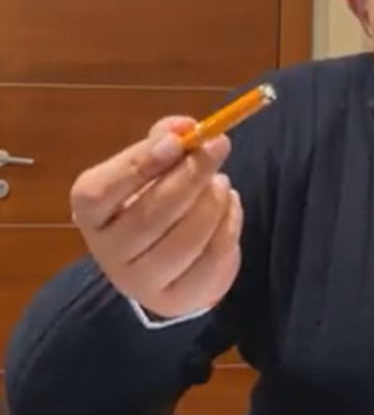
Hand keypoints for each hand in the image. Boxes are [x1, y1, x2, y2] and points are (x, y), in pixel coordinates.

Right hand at [69, 116, 243, 318]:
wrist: (167, 261)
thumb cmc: (156, 200)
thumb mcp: (155, 164)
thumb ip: (166, 138)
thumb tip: (185, 127)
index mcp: (90, 211)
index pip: (101, 192)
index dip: (138, 165)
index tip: (177, 141)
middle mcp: (108, 250)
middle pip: (149, 217)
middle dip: (190, 177)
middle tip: (219, 147)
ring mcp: (139, 281)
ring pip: (184, 242)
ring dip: (213, 204)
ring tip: (222, 184)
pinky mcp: (176, 298)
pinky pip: (211, 260)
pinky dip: (229, 227)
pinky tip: (230, 209)